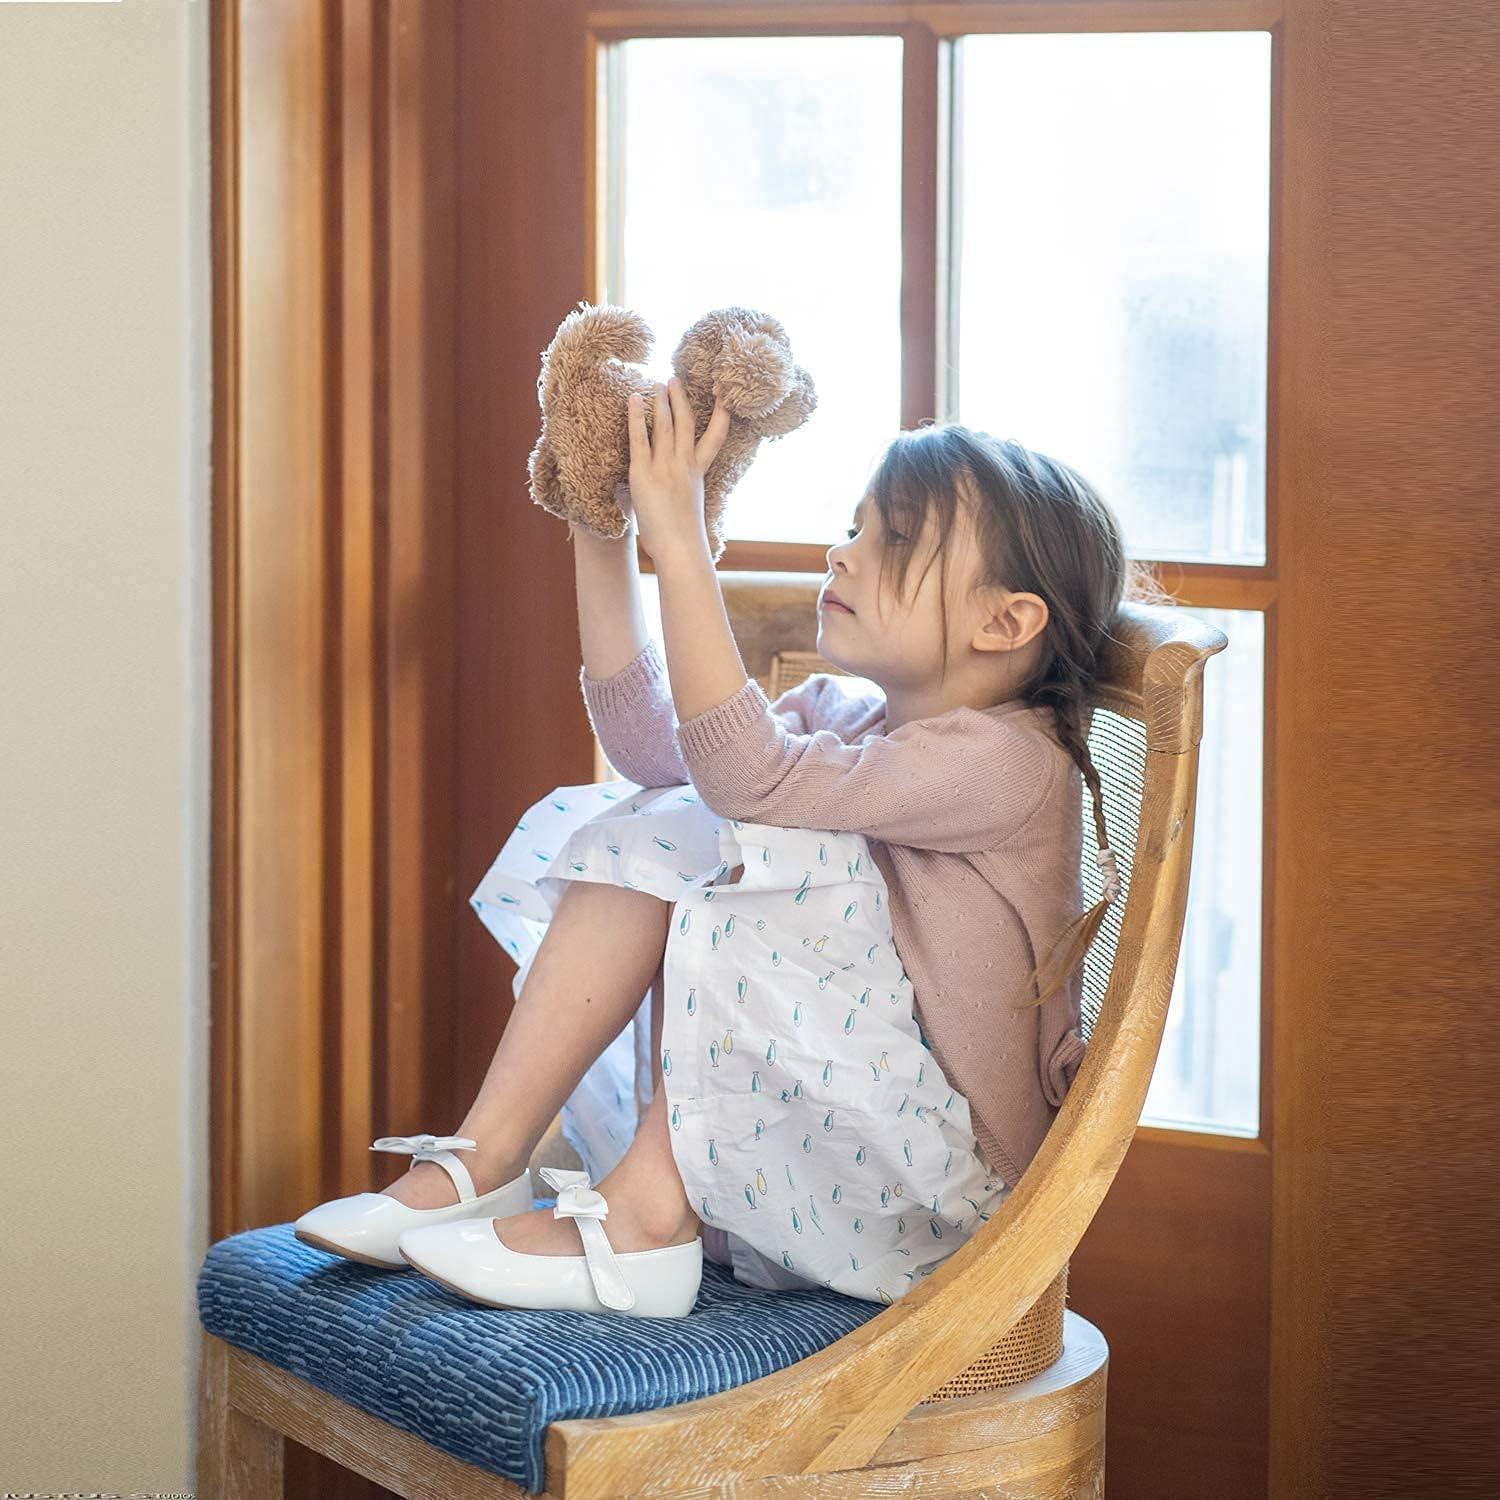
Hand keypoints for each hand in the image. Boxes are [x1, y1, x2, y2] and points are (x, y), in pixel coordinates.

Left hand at [625, 376, 730, 564]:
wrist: (679, 549)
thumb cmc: (683, 538)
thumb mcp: (688, 508)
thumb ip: (682, 492)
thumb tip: (673, 493)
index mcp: (697, 473)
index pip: (715, 438)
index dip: (721, 416)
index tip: (725, 396)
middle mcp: (684, 465)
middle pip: (686, 422)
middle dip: (681, 399)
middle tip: (675, 378)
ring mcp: (665, 467)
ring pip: (665, 424)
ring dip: (661, 401)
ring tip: (657, 383)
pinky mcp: (644, 473)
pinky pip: (639, 438)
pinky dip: (637, 417)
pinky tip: (634, 399)